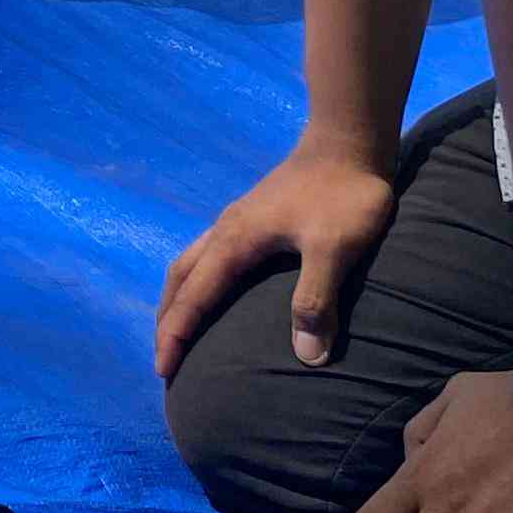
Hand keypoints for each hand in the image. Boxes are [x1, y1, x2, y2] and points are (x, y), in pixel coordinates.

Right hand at [153, 143, 401, 380]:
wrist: (349, 141)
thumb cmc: (344, 195)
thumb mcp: (334, 250)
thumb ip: (316, 299)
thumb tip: (306, 358)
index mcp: (236, 241)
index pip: (194, 296)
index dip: (177, 334)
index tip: (164, 370)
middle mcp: (226, 230)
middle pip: (180, 278)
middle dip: (168, 319)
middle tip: (164, 359)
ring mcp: (238, 220)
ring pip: (191, 262)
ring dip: (179, 298)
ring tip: (179, 328)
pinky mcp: (253, 216)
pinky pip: (208, 254)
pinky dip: (198, 280)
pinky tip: (217, 289)